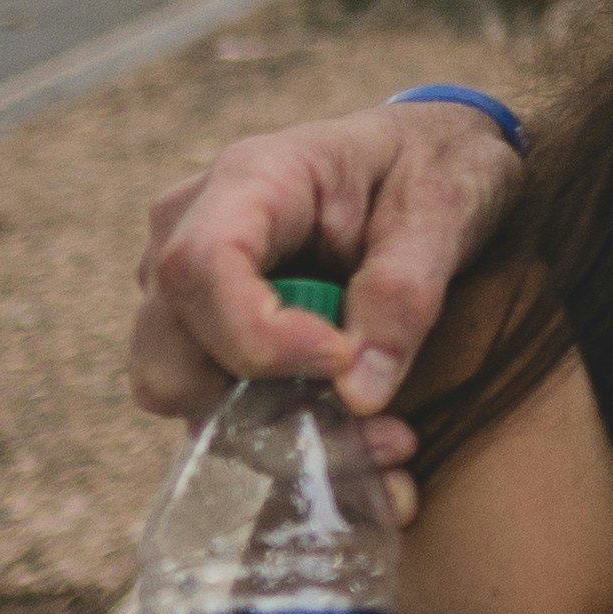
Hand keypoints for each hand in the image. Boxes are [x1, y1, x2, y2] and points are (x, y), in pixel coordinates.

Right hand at [129, 98, 526, 484]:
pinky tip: (372, 451)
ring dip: (284, 438)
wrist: (430, 162)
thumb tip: (357, 392)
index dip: (257, 336)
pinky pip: (219, 411)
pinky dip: (288, 444)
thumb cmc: (432, 166)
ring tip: (390, 440)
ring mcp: (190, 293)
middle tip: (380, 424)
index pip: (198, 268)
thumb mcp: (444, 209)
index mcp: (248, 182)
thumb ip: (404, 291)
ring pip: (186, 398)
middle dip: (262, 409)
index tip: (340, 361)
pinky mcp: (210, 340)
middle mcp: (191, 236)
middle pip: (167, 355)